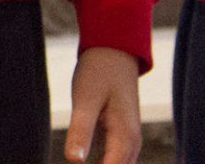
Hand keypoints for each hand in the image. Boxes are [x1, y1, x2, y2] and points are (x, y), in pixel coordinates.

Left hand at [65, 46, 140, 163]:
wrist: (114, 51)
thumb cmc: (98, 72)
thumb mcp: (85, 99)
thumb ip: (81, 130)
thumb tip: (73, 161)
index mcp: (124, 138)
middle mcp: (132, 143)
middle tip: (74, 163)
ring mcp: (129, 140)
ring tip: (79, 161)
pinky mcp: (121, 135)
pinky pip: (115, 160)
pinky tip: (85, 161)